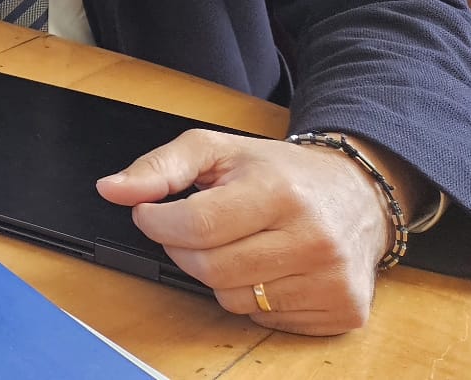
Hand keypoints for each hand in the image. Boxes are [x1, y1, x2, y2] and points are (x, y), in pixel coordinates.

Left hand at [96, 129, 396, 334]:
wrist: (359, 196)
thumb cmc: (282, 172)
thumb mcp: (218, 150)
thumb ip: (159, 167)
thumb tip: (111, 189)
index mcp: (280, 191)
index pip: (198, 225)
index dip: (158, 224)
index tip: (149, 214)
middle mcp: (313, 238)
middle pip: (211, 268)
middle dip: (184, 250)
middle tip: (192, 229)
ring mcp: (331, 279)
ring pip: (233, 299)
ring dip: (218, 275)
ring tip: (238, 243)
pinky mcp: (343, 310)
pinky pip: (265, 319)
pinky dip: (253, 296)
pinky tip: (269, 266)